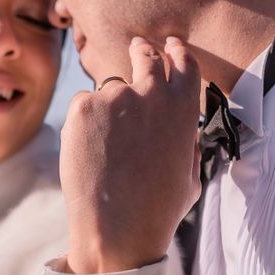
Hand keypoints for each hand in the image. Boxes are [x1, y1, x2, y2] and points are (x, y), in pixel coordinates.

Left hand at [60, 36, 200, 273]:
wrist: (117, 228)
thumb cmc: (157, 210)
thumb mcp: (191, 174)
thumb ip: (189, 142)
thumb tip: (185, 129)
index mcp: (183, 108)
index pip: (184, 63)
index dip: (178, 51)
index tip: (172, 45)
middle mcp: (151, 94)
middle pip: (146, 56)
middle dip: (142, 50)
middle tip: (137, 48)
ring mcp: (115, 97)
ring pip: (110, 89)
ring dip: (110, 107)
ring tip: (107, 147)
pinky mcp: (83, 106)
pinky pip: (84, 104)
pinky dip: (85, 122)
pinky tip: (90, 151)